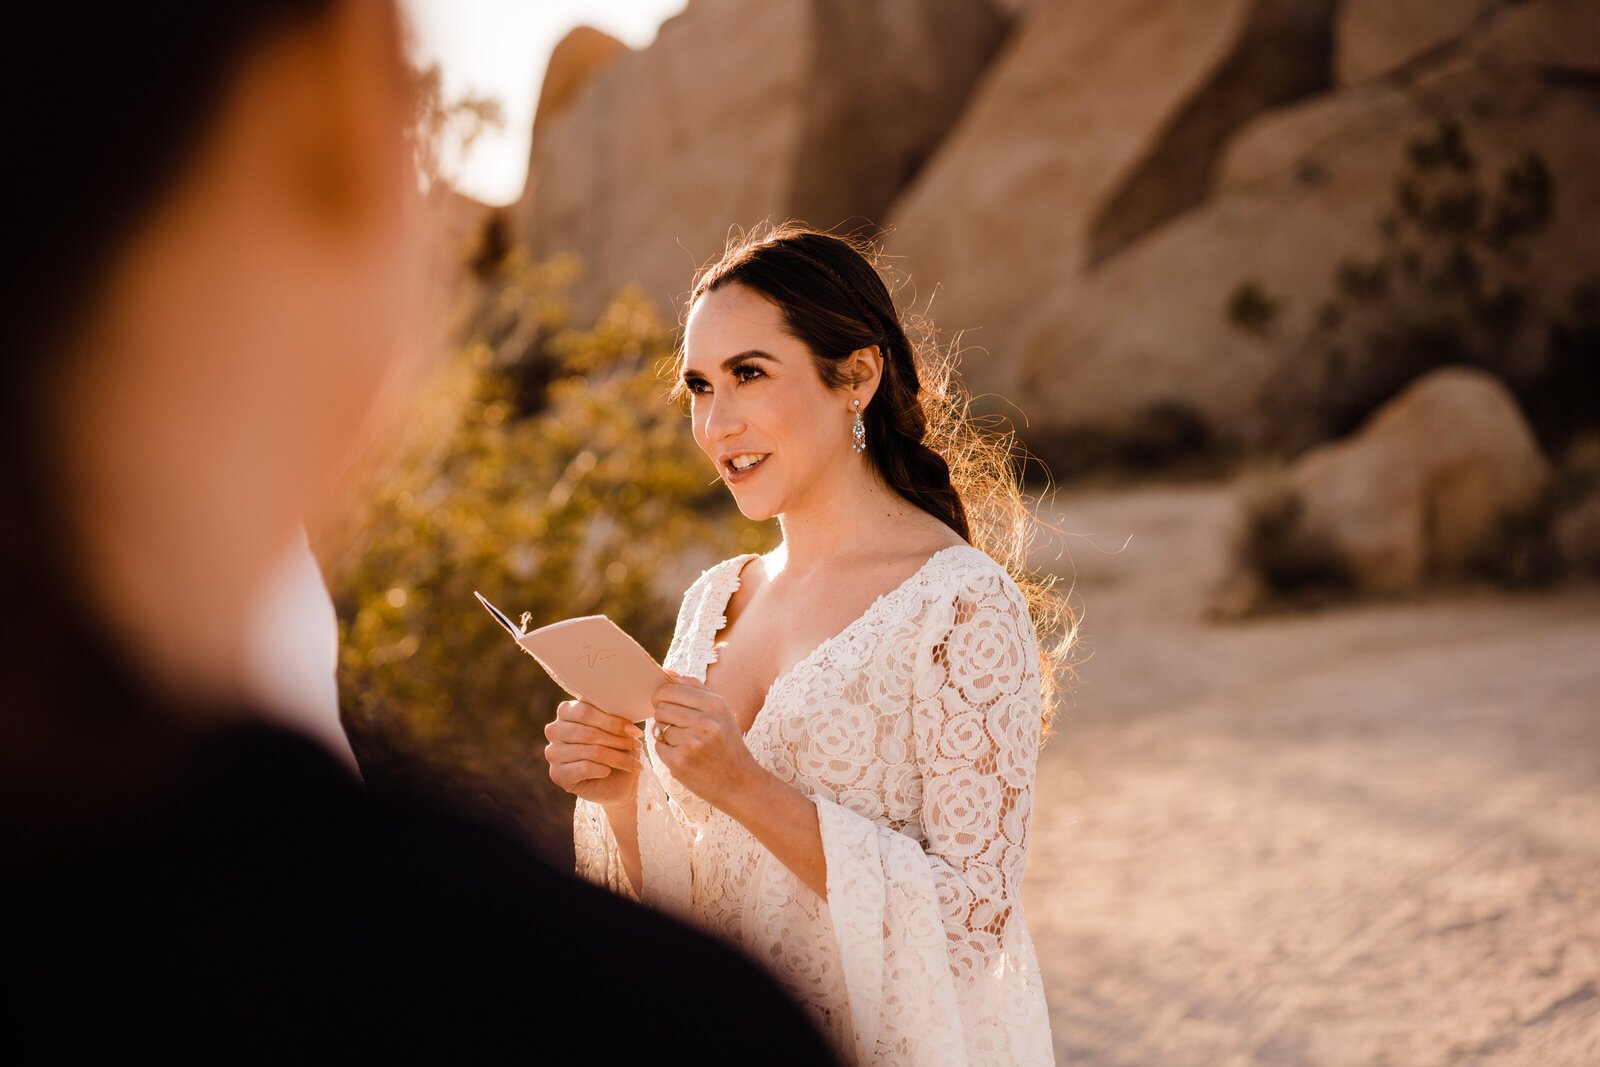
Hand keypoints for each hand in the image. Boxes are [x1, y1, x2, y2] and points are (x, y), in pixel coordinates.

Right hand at [544, 699, 643, 810]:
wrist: (614, 782)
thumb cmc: (615, 748)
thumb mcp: (617, 729)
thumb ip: (615, 718)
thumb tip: (627, 721)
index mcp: (566, 711)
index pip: (586, 712)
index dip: (613, 722)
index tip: (635, 731)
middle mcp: (555, 730)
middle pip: (589, 733)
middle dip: (618, 740)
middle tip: (637, 746)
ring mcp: (553, 752)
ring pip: (590, 751)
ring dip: (616, 757)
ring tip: (633, 762)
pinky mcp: (557, 774)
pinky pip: (583, 768)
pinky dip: (601, 769)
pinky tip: (609, 771)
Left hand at [650, 671, 763, 809]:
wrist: (740, 783)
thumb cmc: (727, 743)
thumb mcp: (720, 711)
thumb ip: (694, 688)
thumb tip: (666, 672)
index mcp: (715, 704)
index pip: (670, 689)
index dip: (662, 696)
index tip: (665, 703)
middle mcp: (704, 722)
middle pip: (661, 707)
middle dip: (664, 716)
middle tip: (678, 726)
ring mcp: (691, 743)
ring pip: (658, 727)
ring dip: (666, 734)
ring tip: (686, 743)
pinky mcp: (679, 763)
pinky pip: (658, 746)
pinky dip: (666, 750)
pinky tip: (684, 756)